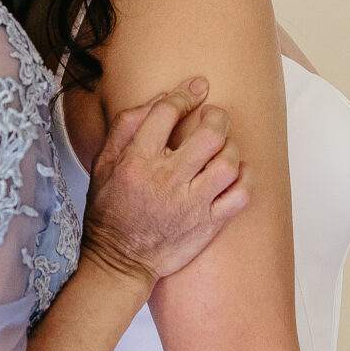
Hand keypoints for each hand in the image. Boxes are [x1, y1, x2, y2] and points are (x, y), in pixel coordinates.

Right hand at [83, 78, 249, 287]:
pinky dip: (246, 178)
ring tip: (224, 147)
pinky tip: (237, 173)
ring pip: (229, 163)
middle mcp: (167, 180)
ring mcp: (191, 204)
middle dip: (217, 117)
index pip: (167, 112)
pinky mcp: (207, 225)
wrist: (118, 260)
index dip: (185, 95)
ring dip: (231, 147)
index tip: (196, 90)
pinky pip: (241, 196)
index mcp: (137, 160)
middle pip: (209, 134)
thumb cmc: (110, 209)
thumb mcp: (103, 162)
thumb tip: (160, 99)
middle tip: (214, 117)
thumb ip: (127, 126)